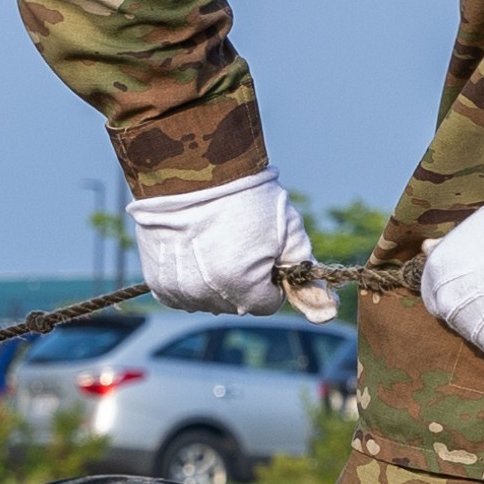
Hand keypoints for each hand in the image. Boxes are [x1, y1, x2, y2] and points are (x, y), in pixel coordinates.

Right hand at [126, 170, 304, 315]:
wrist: (192, 170)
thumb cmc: (246, 198)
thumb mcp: (288, 231)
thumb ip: (306, 272)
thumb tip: (326, 314)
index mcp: (243, 287)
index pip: (269, 304)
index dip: (271, 278)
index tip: (264, 252)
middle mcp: (208, 296)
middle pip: (239, 305)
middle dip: (244, 281)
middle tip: (238, 241)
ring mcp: (179, 291)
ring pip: (210, 301)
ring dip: (216, 283)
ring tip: (213, 242)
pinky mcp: (157, 283)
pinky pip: (183, 295)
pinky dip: (191, 279)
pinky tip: (194, 250)